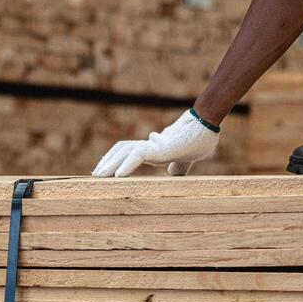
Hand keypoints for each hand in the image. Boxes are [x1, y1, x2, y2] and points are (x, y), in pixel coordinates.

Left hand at [91, 110, 218, 177]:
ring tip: (98, 176)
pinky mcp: (160, 147)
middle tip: (95, 175)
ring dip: (110, 163)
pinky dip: (126, 165)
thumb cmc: (200, 138)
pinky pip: (137, 155)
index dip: (117, 160)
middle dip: (107, 162)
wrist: (208, 125)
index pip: (129, 150)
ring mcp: (154, 144)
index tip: (109, 173)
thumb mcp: (186, 159)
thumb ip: (178, 166)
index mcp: (155, 148)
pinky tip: (117, 176)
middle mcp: (151, 144)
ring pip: (124, 151)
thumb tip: (173, 174)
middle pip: (122, 149)